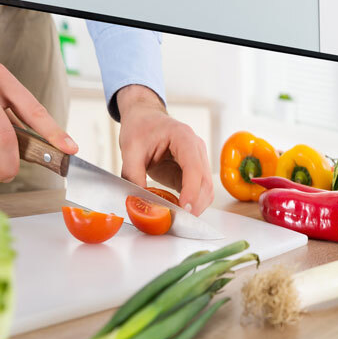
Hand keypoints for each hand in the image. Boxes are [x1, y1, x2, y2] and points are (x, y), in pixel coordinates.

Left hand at [116, 85, 212, 215]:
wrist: (145, 118)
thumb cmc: (140, 127)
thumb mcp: (130, 148)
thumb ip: (132, 174)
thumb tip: (138, 200)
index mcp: (184, 138)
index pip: (194, 168)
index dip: (191, 191)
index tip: (183, 208)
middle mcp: (197, 149)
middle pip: (206, 183)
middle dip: (195, 204)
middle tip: (178, 220)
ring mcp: (200, 161)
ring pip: (207, 190)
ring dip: (196, 206)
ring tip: (177, 217)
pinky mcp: (195, 172)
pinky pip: (200, 192)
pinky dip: (192, 204)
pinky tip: (178, 209)